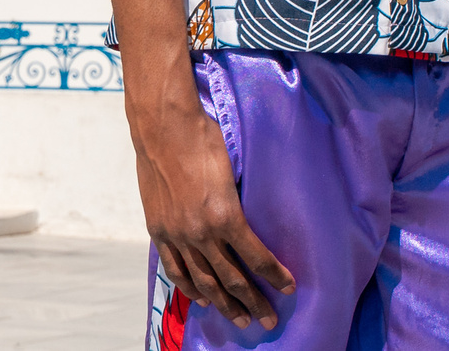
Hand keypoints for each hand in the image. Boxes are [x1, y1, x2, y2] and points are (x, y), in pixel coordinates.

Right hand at [136, 104, 295, 328]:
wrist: (164, 129)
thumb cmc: (204, 139)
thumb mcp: (236, 168)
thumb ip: (242, 200)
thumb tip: (257, 217)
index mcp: (226, 216)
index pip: (257, 257)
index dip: (275, 275)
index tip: (290, 287)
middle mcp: (201, 233)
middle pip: (231, 279)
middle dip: (253, 302)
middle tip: (269, 320)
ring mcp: (177, 235)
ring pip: (204, 282)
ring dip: (224, 304)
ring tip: (240, 319)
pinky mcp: (159, 232)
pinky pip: (176, 269)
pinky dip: (190, 288)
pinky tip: (203, 299)